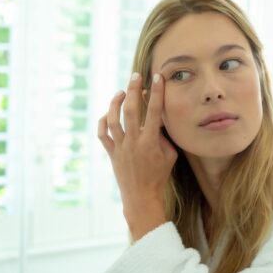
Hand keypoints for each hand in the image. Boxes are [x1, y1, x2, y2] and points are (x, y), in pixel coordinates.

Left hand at [98, 73, 177, 239]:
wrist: (141, 196)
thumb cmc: (158, 176)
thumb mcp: (170, 155)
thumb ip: (165, 136)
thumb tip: (159, 120)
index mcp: (150, 142)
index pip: (154, 112)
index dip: (156, 93)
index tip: (157, 78)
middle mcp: (133, 142)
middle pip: (130, 110)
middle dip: (132, 90)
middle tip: (135, 76)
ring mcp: (120, 147)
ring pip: (113, 120)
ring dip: (115, 103)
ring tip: (121, 92)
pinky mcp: (111, 153)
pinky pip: (102, 135)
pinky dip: (102, 122)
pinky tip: (107, 114)